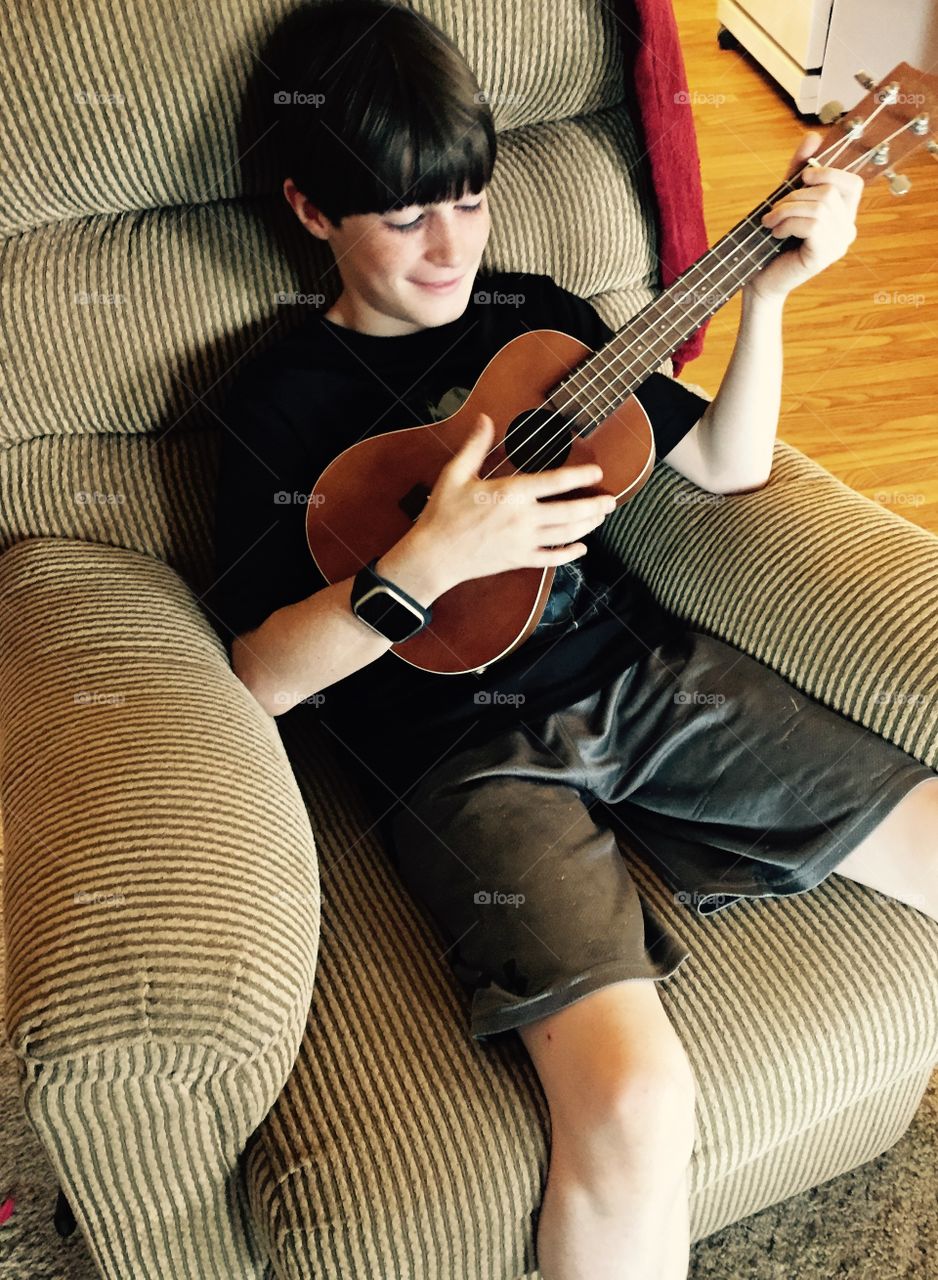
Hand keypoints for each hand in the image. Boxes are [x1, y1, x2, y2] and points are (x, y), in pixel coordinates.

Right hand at [411, 413, 614, 590]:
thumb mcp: (456, 474)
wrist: (433, 556)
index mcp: (510, 493)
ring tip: (599, 517)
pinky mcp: (519, 560)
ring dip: (587, 526)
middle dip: (594, 506)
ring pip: (566, 535)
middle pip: (570, 512)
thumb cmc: (442, 514)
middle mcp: (523, 518)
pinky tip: (581, 548)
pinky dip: (570, 554)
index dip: (580, 476)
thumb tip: (484, 419)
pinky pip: (551, 559)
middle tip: (610, 501)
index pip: (555, 482)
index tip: (596, 472)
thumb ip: (475, 446)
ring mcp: (523, 542)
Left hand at [748, 131, 863, 301]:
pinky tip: (775, 234)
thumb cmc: (773, 241)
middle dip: (795, 195)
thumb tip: (813, 136)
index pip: (852, 183)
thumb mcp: (787, 199)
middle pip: (830, 192)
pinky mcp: (824, 256)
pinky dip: (787, 224)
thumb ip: (799, 170)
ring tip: (770, 223)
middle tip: (774, 211)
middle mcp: (847, 230)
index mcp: (844, 216)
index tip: (802, 178)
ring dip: (786, 210)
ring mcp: (838, 245)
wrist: (759, 280)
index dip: (828, 173)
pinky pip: (812, 225)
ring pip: (819, 207)